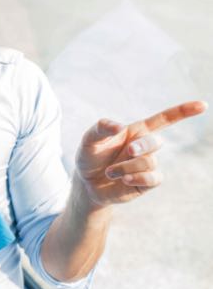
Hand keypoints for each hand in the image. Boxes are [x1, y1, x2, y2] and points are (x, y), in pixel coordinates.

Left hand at [75, 101, 206, 206]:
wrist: (87, 183)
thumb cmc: (90, 157)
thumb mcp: (90, 139)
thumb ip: (101, 128)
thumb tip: (120, 127)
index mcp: (136, 131)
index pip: (164, 119)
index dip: (183, 111)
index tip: (202, 105)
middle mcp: (145, 147)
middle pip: (156, 141)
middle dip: (142, 146)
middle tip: (127, 150)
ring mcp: (148, 165)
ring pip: (148, 162)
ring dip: (125, 167)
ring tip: (109, 172)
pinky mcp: (147, 182)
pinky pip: (153, 178)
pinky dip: (137, 177)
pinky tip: (123, 179)